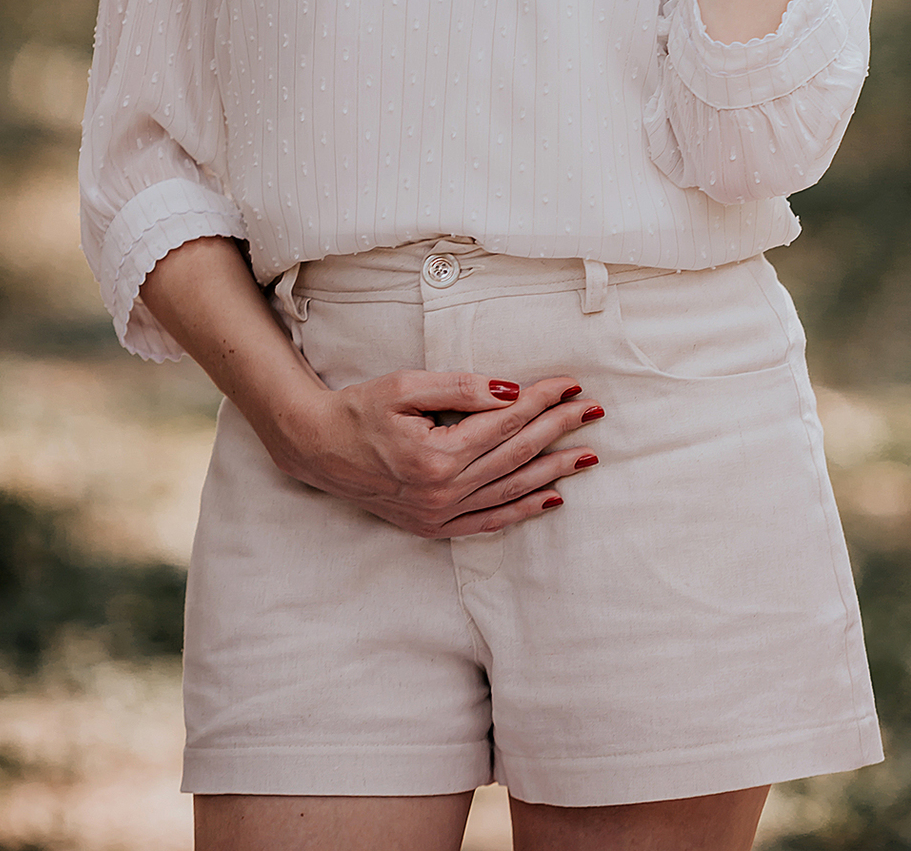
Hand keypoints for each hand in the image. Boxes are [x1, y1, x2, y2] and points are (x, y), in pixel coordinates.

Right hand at [268, 369, 602, 537]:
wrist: (318, 448)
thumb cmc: (359, 409)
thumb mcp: (405, 386)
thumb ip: (461, 388)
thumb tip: (512, 391)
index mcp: (438, 455)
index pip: (506, 422)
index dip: (542, 400)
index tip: (572, 383)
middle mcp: (443, 492)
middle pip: (516, 454)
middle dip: (558, 430)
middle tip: (593, 411)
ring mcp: (439, 515)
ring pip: (511, 490)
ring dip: (553, 470)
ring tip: (587, 453)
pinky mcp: (433, 527)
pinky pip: (489, 522)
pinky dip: (523, 510)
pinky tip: (552, 498)